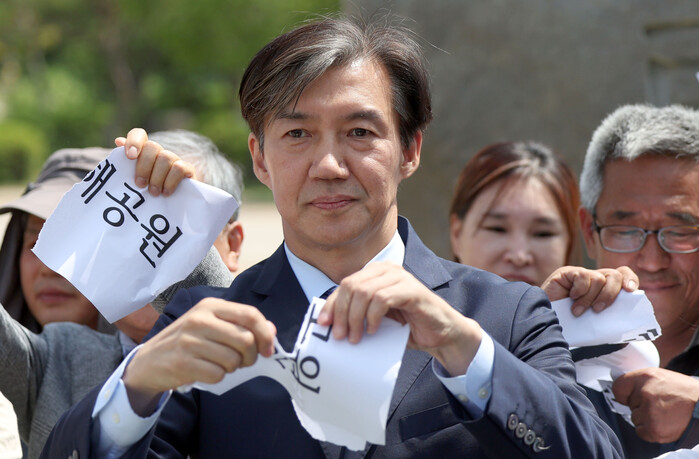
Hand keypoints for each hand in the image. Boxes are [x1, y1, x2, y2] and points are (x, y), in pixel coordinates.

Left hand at [115, 128, 195, 196]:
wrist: (169, 210)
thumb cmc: (145, 195)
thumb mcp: (131, 182)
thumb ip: (124, 163)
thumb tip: (119, 141)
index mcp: (143, 152)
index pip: (139, 135)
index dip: (134, 142)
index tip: (130, 157)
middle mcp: (159, 153)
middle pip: (152, 146)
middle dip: (144, 166)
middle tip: (140, 185)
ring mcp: (174, 160)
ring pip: (165, 157)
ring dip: (157, 177)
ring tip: (153, 193)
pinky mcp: (187, 170)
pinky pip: (179, 168)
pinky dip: (170, 181)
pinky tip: (166, 193)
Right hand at [122, 298, 275, 415]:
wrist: (148, 362)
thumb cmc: (187, 342)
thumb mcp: (212, 325)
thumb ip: (241, 325)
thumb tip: (271, 331)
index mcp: (210, 306)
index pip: (250, 314)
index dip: (265, 333)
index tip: (268, 349)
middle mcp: (200, 319)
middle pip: (245, 339)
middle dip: (250, 356)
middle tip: (242, 361)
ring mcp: (189, 341)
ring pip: (233, 360)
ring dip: (232, 368)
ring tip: (219, 364)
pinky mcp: (183, 362)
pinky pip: (217, 374)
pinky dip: (217, 377)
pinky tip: (206, 371)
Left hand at [317, 262, 481, 375]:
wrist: (441, 334)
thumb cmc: (408, 326)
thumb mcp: (377, 319)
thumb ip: (358, 314)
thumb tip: (328, 323)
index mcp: (375, 273)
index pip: (345, 285)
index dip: (331, 305)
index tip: (323, 325)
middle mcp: (386, 269)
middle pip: (351, 286)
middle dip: (341, 313)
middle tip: (340, 336)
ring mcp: (400, 277)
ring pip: (364, 292)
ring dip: (355, 318)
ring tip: (356, 337)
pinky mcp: (412, 289)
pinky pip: (382, 298)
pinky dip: (373, 316)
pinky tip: (373, 330)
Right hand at [540, 266, 637, 315]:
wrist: (545, 323)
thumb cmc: (572, 324)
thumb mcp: (596, 320)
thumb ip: (610, 313)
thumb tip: (629, 314)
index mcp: (604, 288)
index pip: (623, 275)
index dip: (630, 279)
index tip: (630, 291)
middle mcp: (594, 278)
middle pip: (615, 275)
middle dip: (610, 294)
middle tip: (598, 310)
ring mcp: (580, 274)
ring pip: (599, 279)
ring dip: (590, 298)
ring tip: (578, 311)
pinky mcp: (567, 272)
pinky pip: (583, 277)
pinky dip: (580, 291)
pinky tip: (571, 298)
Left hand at [613, 368, 698, 442]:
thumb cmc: (685, 393)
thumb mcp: (661, 377)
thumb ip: (641, 382)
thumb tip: (624, 390)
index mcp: (646, 376)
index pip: (618, 387)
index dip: (625, 393)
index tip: (629, 396)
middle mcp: (645, 393)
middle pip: (629, 404)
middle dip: (641, 405)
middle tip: (660, 403)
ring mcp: (649, 412)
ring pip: (634, 418)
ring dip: (646, 418)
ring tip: (665, 413)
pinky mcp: (654, 429)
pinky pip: (640, 431)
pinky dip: (650, 430)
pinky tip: (664, 423)